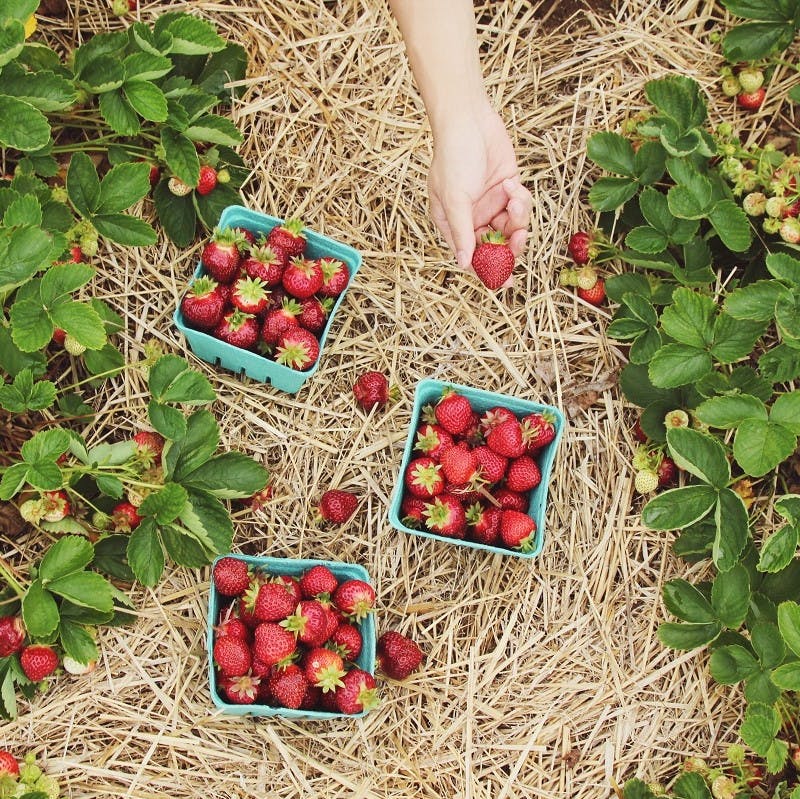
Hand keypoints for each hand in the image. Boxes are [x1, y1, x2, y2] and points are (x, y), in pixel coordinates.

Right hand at [427, 105, 531, 271]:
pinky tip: (511, 183)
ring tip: (514, 197)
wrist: (469, 119)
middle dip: (511, 245)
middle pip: (497, 247)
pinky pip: (521, 208)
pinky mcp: (508, 191)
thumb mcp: (454, 198)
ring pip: (512, 228)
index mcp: (454, 225)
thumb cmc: (453, 156)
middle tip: (519, 238)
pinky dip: (520, 199)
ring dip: (518, 217)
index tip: (505, 282)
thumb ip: (462, 232)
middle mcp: (473, 219)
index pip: (472, 257)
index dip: (488, 271)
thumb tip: (463, 264)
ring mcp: (492, 205)